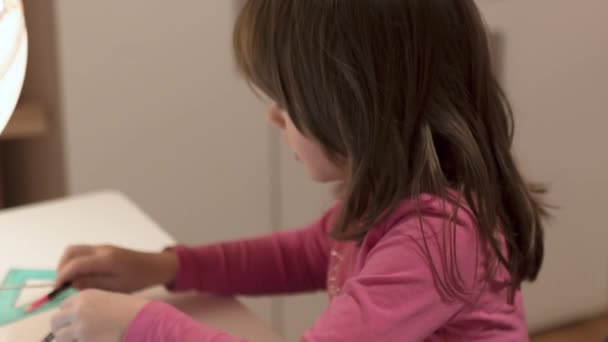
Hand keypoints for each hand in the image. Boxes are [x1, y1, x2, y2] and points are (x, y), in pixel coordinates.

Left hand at [50, 289, 147, 341]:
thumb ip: (89, 305)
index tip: (76, 320)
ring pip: (60, 337)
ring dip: (69, 339)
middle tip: (73, 334)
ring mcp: (80, 327)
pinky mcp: (85, 341)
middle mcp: (78, 310)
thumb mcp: (106, 299)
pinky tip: (92, 340)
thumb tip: (74, 317)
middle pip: (55, 321)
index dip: (68, 315)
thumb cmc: (129, 309)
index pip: (63, 306)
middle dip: (62, 328)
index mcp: (84, 296)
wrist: (142, 319)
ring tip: (84, 338)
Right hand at [56, 245, 177, 292]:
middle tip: (62, 284)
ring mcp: (102, 247)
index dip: (62, 276)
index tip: (57, 289)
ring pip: (75, 250)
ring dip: (67, 264)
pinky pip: (83, 252)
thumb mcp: (116, 287)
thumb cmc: (138, 278)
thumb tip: (71, 283)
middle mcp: (101, 249)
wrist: (154, 266)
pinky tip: (81, 275)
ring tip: (71, 281)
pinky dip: (76, 262)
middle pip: (71, 251)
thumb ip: (93, 284)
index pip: (75, 263)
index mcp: (106, 259)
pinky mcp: (103, 249)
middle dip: (61, 267)